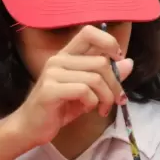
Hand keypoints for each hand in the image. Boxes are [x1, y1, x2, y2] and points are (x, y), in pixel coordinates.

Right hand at [8, 25, 130, 146]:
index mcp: (67, 55)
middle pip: (101, 62)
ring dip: (106, 97)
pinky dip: (92, 102)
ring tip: (103, 109)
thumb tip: (129, 62)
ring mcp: (53, 73)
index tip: (117, 60)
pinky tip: (87, 110)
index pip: (89, 32)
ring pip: (95, 78)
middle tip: (116, 100)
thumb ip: (106, 76)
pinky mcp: (50, 90)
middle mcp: (58, 60)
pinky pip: (84, 91)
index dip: (108, 42)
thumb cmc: (60, 108)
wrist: (31, 127)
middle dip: (115, 84)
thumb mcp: (88, 91)